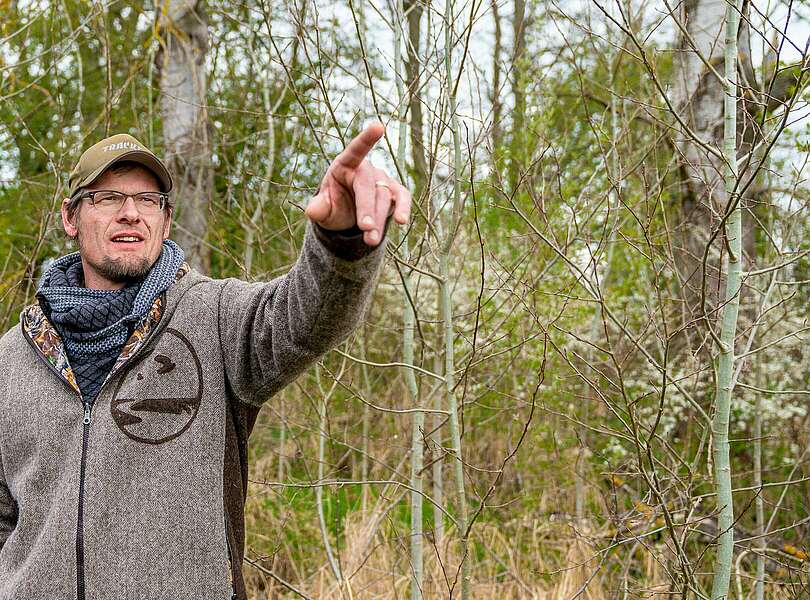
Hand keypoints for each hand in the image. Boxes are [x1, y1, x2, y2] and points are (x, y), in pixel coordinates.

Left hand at [304, 122, 411, 246]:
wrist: (348, 216)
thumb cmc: (334, 206)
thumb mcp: (323, 209)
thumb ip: (319, 209)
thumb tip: (312, 210)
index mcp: (344, 164)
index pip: (355, 150)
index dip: (366, 139)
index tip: (379, 126)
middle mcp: (366, 168)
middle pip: (368, 187)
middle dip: (367, 209)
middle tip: (365, 230)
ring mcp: (382, 179)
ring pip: (383, 197)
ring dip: (378, 220)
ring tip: (371, 241)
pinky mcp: (395, 192)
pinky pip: (402, 197)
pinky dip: (403, 208)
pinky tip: (401, 221)